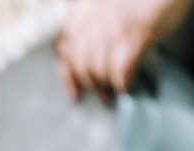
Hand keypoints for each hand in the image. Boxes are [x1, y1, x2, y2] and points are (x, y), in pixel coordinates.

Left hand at [56, 0, 193, 99]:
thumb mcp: (105, 7)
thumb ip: (90, 26)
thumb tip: (86, 55)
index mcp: (82, 14)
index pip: (63, 51)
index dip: (68, 75)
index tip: (74, 92)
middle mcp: (92, 22)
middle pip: (81, 64)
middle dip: (90, 84)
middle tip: (101, 95)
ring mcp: (112, 30)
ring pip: (98, 70)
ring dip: (105, 86)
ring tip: (113, 92)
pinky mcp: (134, 37)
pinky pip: (121, 70)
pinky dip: (123, 83)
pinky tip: (128, 87)